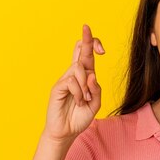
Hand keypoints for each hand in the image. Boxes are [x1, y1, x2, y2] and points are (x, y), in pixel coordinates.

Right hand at [43, 24, 104, 142]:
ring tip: (84, 99)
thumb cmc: (80, 117)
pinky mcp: (58, 87)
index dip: (93, 45)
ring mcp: (65, 80)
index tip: (102, 48)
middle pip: (80, 51)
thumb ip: (96, 90)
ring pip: (78, 68)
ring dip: (86, 84)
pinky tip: (78, 101)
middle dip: (86, 39)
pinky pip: (71, 81)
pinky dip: (78, 92)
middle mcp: (74, 75)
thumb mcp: (95, 104)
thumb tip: (92, 76)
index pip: (87, 55)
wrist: (66, 132)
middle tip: (86, 27)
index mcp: (85, 76)